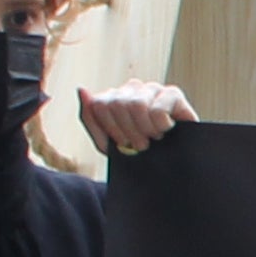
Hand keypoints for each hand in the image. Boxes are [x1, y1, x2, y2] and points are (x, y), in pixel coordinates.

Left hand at [77, 79, 194, 154]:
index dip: (110, 129)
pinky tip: (166, 130)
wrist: (169, 168)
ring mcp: (153, 89)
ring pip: (137, 105)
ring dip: (145, 130)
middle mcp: (133, 88)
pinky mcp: (173, 94)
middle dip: (128, 132)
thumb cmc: (138, 153)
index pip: (100, 104)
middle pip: (117, 104)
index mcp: (115, 97)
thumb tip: (82, 89)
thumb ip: (90, 117)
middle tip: (140, 144)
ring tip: (153, 138)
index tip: (122, 143)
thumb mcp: (106, 142)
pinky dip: (160, 126)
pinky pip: (158, 109)